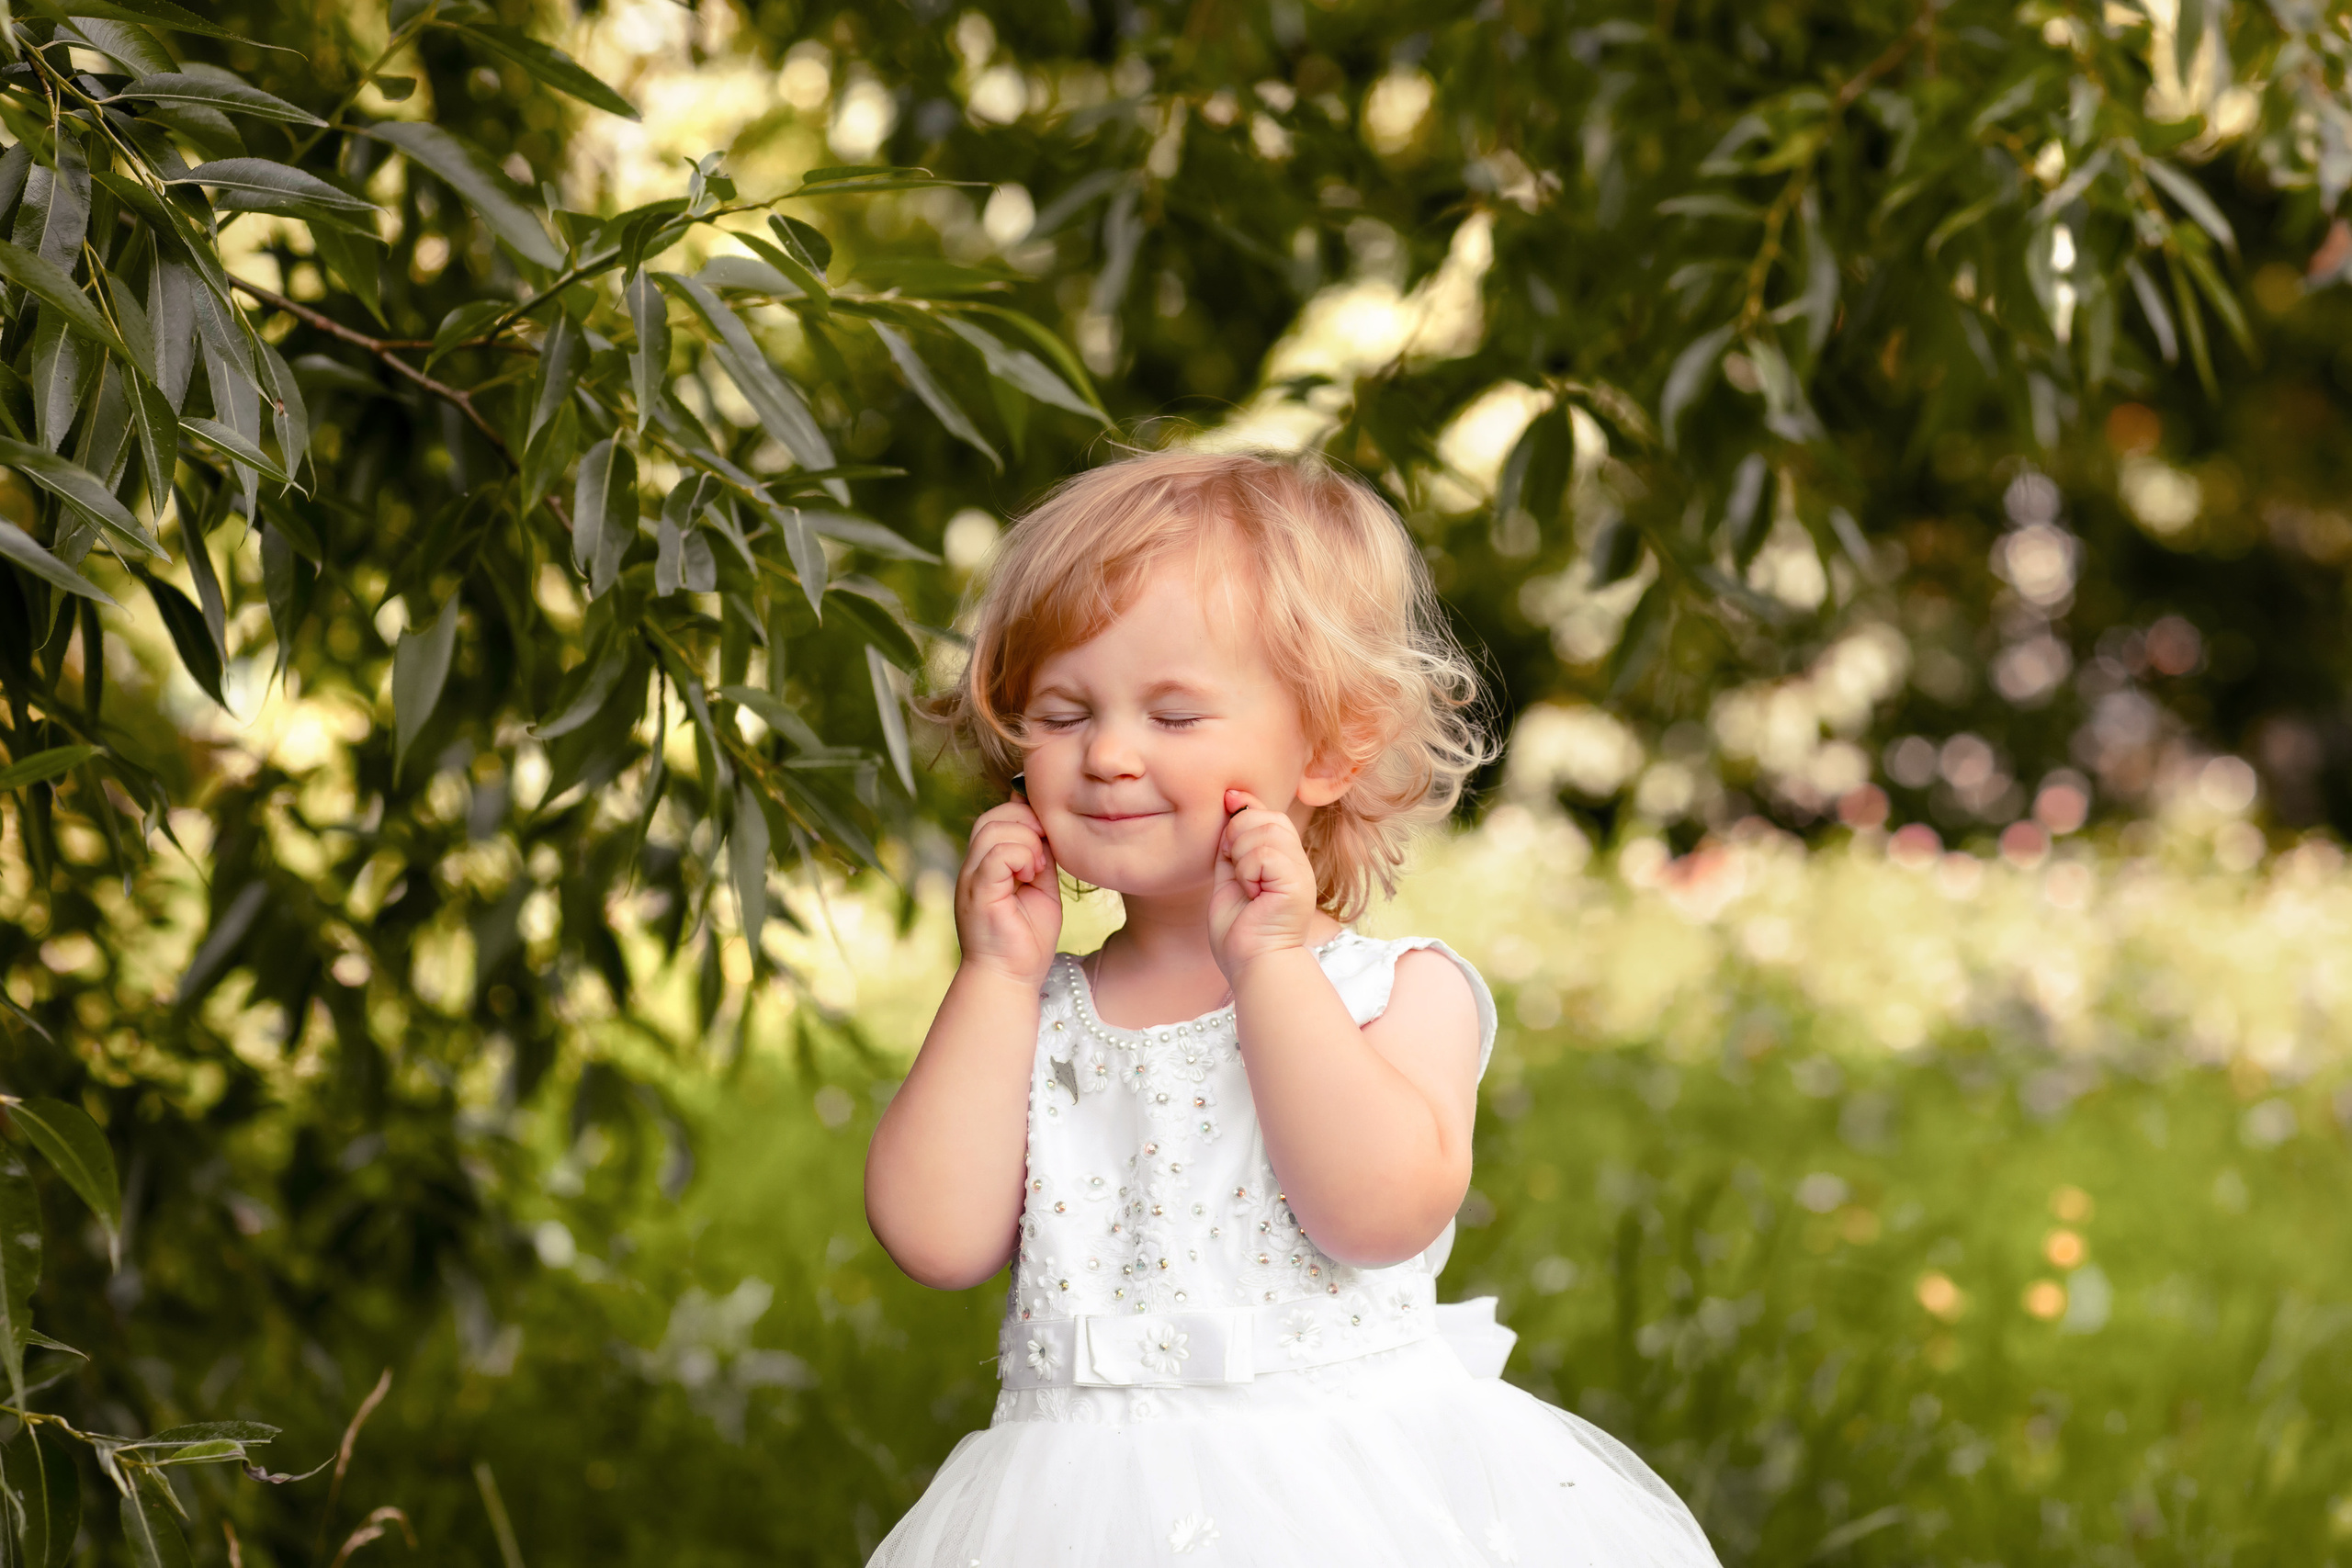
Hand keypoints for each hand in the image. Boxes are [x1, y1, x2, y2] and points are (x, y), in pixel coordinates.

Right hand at [954, 797, 1062, 987]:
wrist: (1011, 980)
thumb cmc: (1027, 941)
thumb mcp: (1041, 888)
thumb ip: (1041, 858)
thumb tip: (1048, 828)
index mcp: (986, 865)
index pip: (997, 817)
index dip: (1026, 817)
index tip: (1049, 840)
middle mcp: (973, 868)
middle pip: (992, 817)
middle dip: (1027, 823)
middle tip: (1046, 851)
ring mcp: (972, 879)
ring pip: (994, 829)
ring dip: (1027, 841)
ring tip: (1038, 869)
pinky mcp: (979, 893)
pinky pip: (997, 854)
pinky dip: (1021, 856)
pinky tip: (1032, 875)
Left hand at [1209, 789, 1318, 978]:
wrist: (1251, 964)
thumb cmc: (1239, 932)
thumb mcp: (1229, 877)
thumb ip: (1231, 846)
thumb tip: (1231, 803)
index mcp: (1283, 860)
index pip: (1269, 814)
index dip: (1246, 805)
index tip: (1227, 801)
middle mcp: (1297, 862)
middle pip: (1268, 816)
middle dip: (1238, 832)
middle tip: (1234, 867)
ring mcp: (1300, 871)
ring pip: (1266, 830)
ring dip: (1242, 854)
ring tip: (1244, 883)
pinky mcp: (1297, 882)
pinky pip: (1265, 853)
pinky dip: (1248, 870)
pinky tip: (1252, 893)